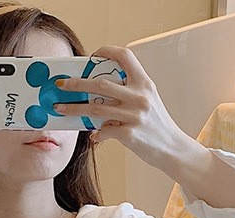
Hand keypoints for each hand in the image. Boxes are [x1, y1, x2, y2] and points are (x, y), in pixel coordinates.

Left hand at [52, 46, 192, 173]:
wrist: (173, 149)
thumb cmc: (158, 126)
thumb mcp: (149, 101)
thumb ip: (129, 93)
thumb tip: (99, 93)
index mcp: (144, 83)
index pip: (124, 57)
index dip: (106, 52)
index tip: (92, 57)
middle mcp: (139, 97)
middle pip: (100, 84)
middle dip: (76, 83)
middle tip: (61, 84)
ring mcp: (133, 116)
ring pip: (95, 108)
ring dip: (74, 109)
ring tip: (61, 109)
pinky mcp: (129, 134)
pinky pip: (104, 131)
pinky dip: (97, 133)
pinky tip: (94, 136)